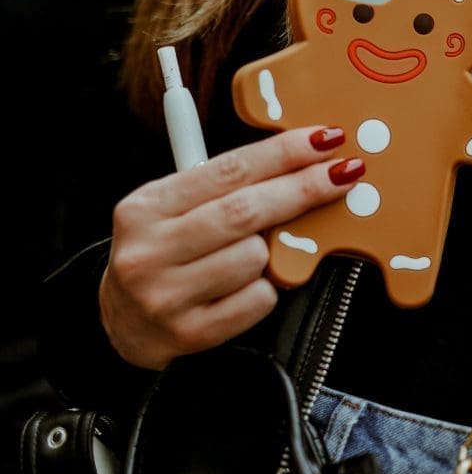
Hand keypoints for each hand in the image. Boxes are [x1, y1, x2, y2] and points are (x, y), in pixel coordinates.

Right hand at [100, 126, 363, 369]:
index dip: (284, 152)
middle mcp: (149, 251)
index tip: (326, 139)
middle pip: (246, 211)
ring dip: (271, 253)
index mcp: (146, 207)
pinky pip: (258, 300)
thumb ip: (226, 184)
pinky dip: (264, 291)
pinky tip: (243, 289)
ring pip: (256, 258)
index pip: (228, 170)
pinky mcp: (190, 334)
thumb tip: (303, 153)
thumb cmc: (167, 254)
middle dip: (304, 188)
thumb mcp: (174, 210)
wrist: (123, 327)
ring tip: (251, 256)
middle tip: (345, 173)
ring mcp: (166, 297)